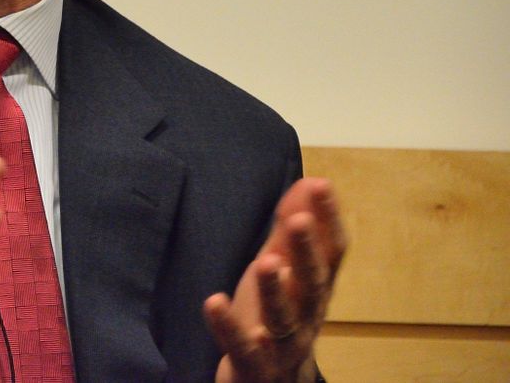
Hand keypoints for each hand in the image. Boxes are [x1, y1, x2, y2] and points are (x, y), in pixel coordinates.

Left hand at [203, 178, 346, 382]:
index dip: (329, 219)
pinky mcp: (254, 366)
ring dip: (275, 290)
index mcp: (315, 288)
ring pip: (283, 319)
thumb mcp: (283, 268)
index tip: (321, 184)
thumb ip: (292, 229)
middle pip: (312, 284)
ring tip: (266, 264)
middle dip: (307, 251)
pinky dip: (228, 326)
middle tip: (300, 219)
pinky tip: (214, 302)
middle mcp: (306, 316)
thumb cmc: (277, 316)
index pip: (332, 252)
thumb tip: (310, 180)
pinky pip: (242, 347)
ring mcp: (283, 345)